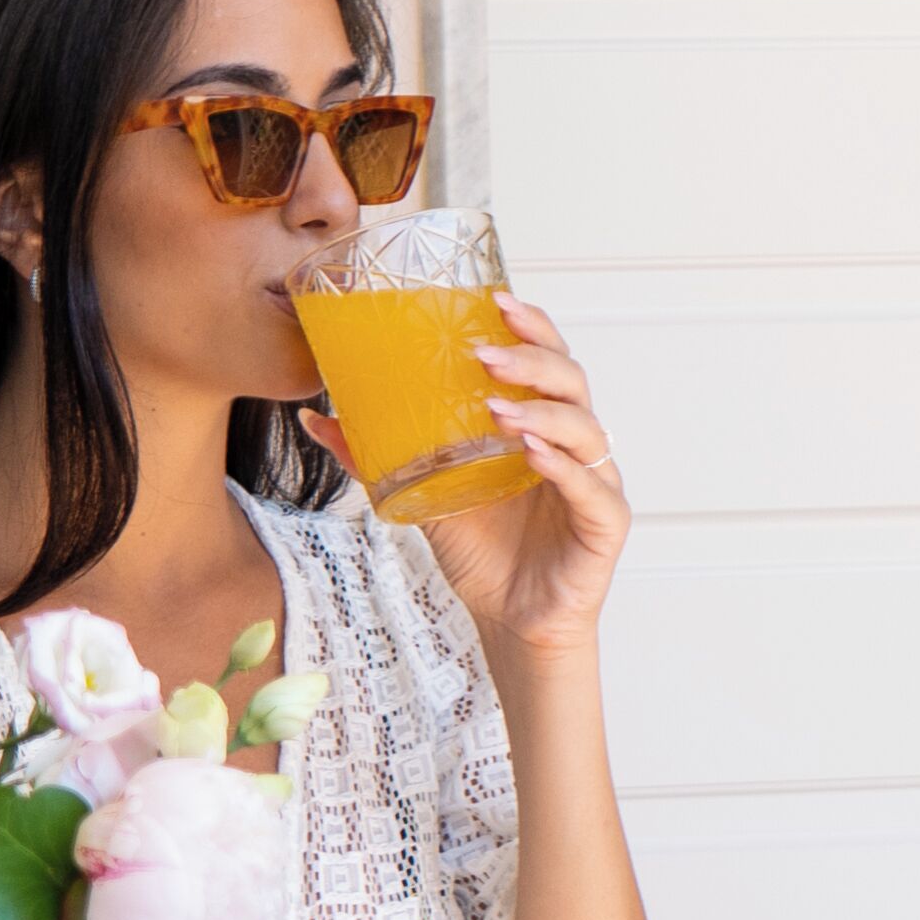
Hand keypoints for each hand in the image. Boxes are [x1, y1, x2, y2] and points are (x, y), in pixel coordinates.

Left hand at [302, 294, 626, 659]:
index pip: (546, 359)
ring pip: (584, 428)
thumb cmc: (483, 552)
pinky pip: (591, 486)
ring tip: (497, 406)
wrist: (511, 620)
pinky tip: (532, 452)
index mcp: (540, 424)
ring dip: (541, 411)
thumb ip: (378, 455)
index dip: (530, 326)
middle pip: (571, 380)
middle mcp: (575, 444)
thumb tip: (314, 417)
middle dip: (531, 359)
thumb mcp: (424, 494)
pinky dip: (563, 466)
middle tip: (484, 354)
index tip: (495, 299)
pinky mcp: (605, 523)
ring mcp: (595, 481)